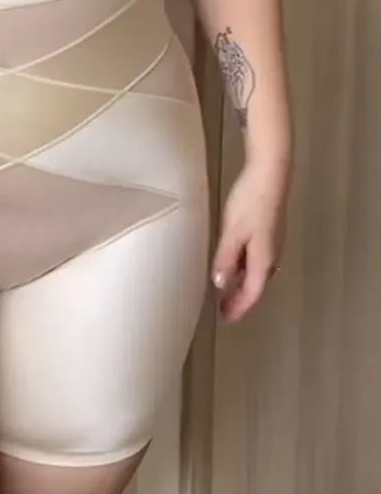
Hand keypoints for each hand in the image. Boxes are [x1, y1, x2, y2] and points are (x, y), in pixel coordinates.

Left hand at [210, 157, 289, 322]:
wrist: (271, 174)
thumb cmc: (249, 203)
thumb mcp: (233, 232)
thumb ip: (226, 259)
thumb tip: (220, 285)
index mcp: (263, 259)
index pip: (252, 293)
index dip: (239, 308)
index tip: (226, 319)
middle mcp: (271, 256)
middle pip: (256, 285)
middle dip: (240, 299)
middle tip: (224, 310)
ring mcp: (273, 243)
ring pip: (257, 272)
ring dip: (243, 285)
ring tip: (226, 291)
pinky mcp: (269, 232)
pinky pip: (257, 260)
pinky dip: (245, 269)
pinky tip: (235, 264)